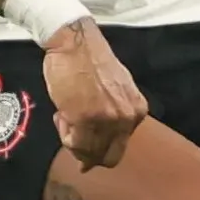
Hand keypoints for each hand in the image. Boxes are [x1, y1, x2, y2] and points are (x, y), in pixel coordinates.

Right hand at [42, 19, 146, 167]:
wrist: (74, 42)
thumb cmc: (89, 61)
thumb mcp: (117, 90)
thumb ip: (115, 113)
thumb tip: (103, 138)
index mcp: (137, 111)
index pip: (120, 147)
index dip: (99, 148)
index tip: (84, 138)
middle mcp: (127, 119)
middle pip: (109, 158)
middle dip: (88, 155)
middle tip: (72, 137)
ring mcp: (107, 121)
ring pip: (89, 152)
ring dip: (73, 140)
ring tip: (66, 116)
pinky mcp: (85, 119)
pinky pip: (74, 143)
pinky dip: (64, 134)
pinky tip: (62, 114)